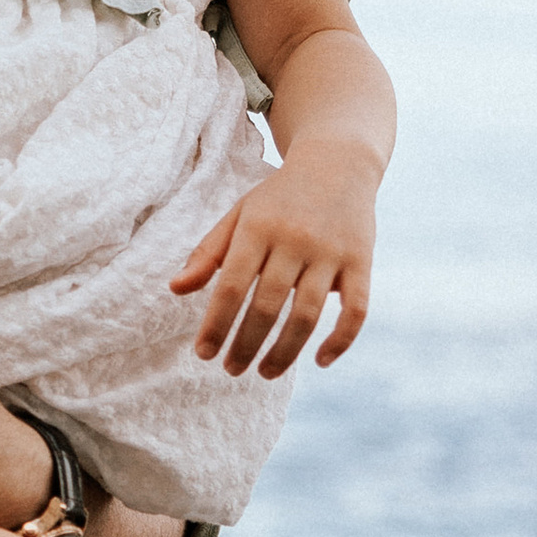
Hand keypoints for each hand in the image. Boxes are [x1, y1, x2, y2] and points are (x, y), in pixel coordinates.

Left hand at [170, 147, 377, 373]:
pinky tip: (320, 360)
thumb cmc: (279, 197)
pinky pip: (356, 309)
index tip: (203, 353)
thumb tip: (175, 289)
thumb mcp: (239, 214)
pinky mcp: (361, 261)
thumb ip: (207, 252)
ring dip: (285, 352)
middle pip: (266, 306)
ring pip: (306, 314)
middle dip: (246, 345)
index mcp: (258, 228)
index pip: (231, 286)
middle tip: (232, 370)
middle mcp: (294, 240)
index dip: (216, 324)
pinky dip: (340, 340)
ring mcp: (330, 252)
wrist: (338, 162)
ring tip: (265, 373)